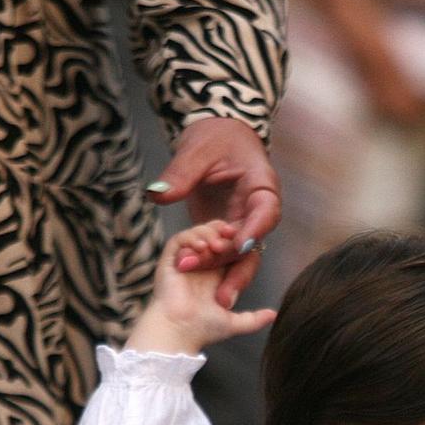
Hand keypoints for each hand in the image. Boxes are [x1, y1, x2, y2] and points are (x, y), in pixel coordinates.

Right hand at [127, 221, 277, 354]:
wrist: (179, 332)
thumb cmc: (202, 330)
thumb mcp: (234, 323)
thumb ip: (254, 318)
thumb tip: (274, 315)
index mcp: (214, 276)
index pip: (226, 249)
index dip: (235, 241)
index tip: (245, 242)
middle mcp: (199, 266)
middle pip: (212, 236)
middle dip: (223, 232)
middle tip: (232, 236)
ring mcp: (184, 262)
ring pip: (197, 234)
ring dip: (209, 233)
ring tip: (218, 245)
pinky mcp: (170, 260)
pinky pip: (180, 239)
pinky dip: (192, 237)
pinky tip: (203, 246)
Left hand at [146, 117, 281, 306]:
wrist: (215, 137)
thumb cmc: (215, 137)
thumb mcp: (197, 150)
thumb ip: (180, 173)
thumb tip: (159, 195)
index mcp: (262, 186)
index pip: (265, 212)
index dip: (255, 231)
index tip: (239, 245)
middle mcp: (257, 211)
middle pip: (253, 243)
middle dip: (231, 262)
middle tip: (208, 275)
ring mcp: (243, 224)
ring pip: (239, 256)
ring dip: (220, 271)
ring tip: (203, 287)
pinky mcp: (227, 233)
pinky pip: (222, 254)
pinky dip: (208, 264)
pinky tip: (190, 273)